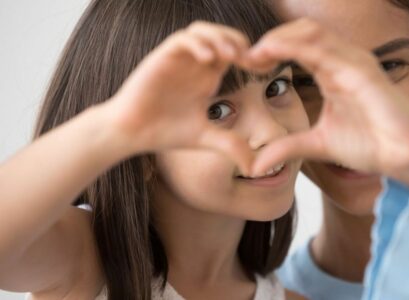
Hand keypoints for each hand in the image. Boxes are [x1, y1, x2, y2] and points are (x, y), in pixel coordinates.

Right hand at [106, 22, 253, 172]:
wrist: (131, 133)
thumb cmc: (165, 131)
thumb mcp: (206, 138)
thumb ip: (231, 146)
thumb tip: (255, 169)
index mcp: (208, 77)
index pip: (235, 53)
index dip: (252, 56)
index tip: (265, 69)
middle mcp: (195, 64)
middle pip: (222, 35)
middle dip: (239, 42)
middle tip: (249, 60)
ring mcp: (179, 59)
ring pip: (202, 30)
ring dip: (219, 37)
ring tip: (230, 55)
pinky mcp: (161, 58)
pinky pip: (182, 39)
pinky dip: (197, 43)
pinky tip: (208, 60)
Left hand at [245, 19, 408, 185]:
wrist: (404, 157)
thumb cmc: (370, 144)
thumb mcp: (317, 145)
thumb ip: (287, 147)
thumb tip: (254, 165)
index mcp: (332, 72)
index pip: (297, 45)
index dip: (269, 50)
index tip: (245, 65)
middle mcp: (342, 61)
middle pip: (301, 32)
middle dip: (270, 39)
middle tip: (245, 57)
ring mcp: (354, 63)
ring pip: (312, 33)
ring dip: (279, 38)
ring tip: (254, 54)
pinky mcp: (363, 72)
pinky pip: (327, 50)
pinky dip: (296, 47)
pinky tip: (273, 54)